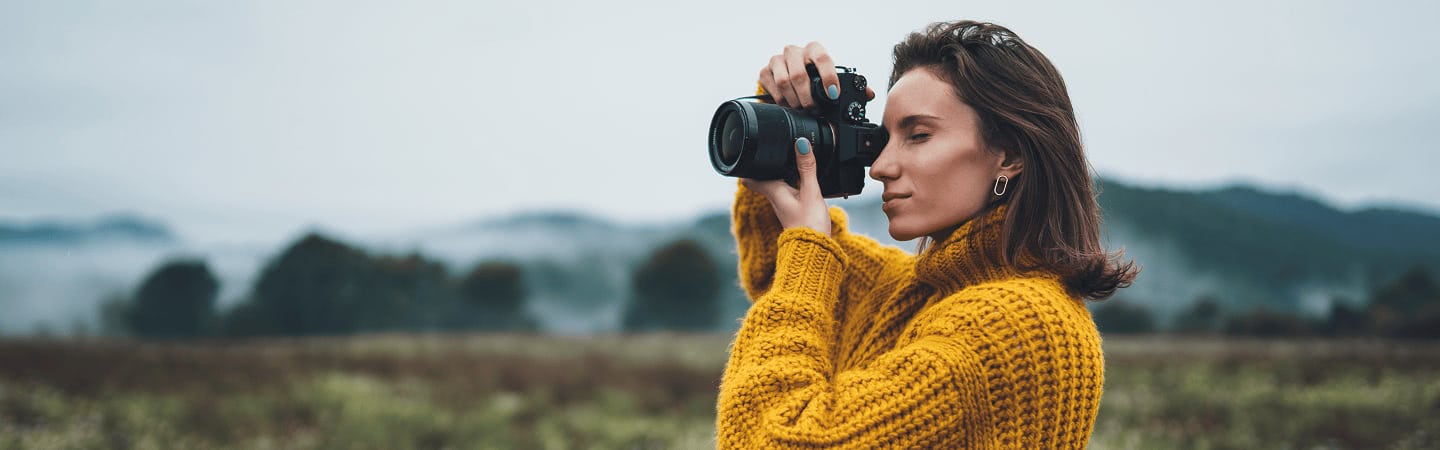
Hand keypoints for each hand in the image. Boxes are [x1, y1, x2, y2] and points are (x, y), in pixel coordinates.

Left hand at [741, 137, 830, 235]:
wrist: (815, 249)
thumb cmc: (809, 224)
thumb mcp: (811, 192)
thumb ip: (807, 168)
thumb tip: (802, 144)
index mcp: (774, 192)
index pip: (752, 178)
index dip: (748, 167)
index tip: (747, 156)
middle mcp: (775, 199)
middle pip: (765, 180)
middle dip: (765, 168)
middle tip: (767, 154)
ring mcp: (783, 207)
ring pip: (776, 186)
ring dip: (779, 175)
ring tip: (785, 162)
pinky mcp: (793, 212)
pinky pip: (788, 194)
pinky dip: (791, 185)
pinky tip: (801, 183)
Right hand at [758, 42, 875, 109]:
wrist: (787, 76)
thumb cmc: (814, 77)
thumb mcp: (832, 79)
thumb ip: (852, 86)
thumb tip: (869, 94)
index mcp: (814, 49)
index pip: (822, 58)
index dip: (829, 77)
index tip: (833, 95)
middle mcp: (794, 51)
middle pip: (799, 74)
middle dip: (808, 97)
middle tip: (814, 109)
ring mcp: (777, 60)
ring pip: (785, 82)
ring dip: (795, 100)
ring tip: (802, 109)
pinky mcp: (765, 71)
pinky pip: (772, 88)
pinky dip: (781, 100)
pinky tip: (789, 105)